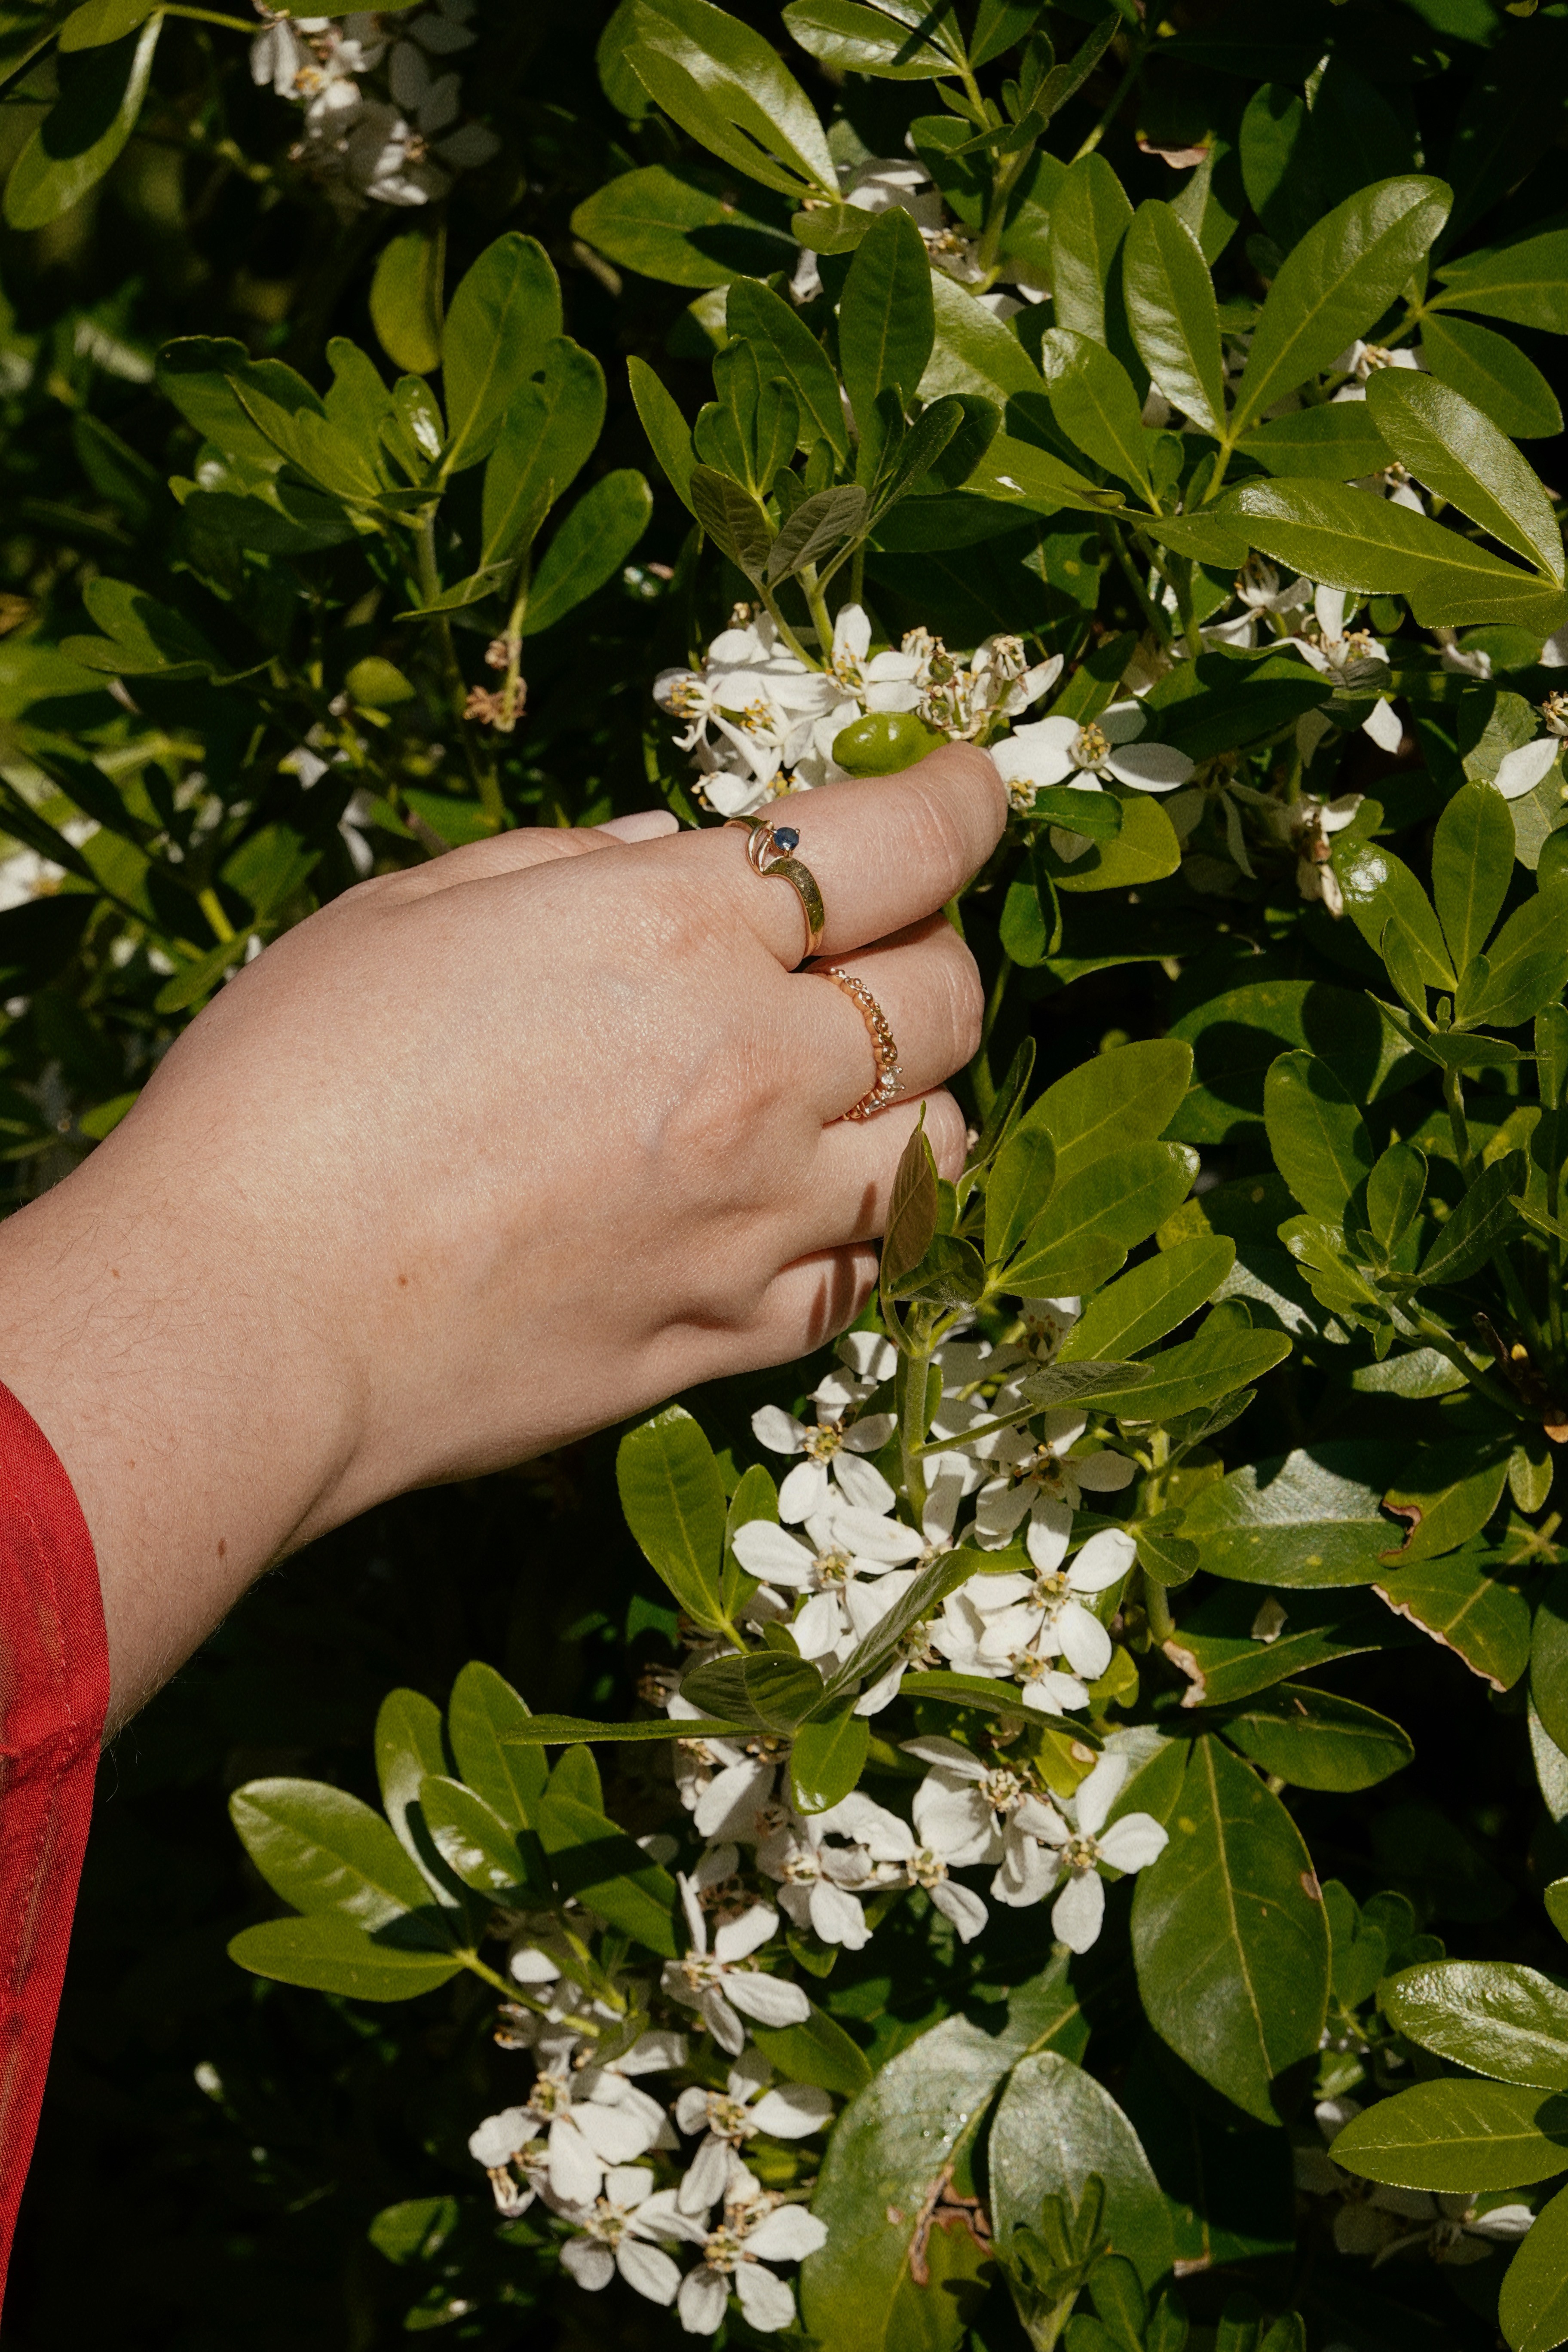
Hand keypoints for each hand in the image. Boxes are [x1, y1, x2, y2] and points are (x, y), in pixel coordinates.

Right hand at [0, 747, 1003, 1724]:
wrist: (239, 1319)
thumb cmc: (290, 1090)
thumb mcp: (413, 911)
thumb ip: (566, 862)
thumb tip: (667, 849)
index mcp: (675, 926)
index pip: (901, 841)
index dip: (961, 801)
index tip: (973, 788)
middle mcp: (754, 1067)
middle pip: (946, 997)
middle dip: (932, 952)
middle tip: (875, 946)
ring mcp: (756, 1215)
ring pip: (936, 1147)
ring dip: (912, 1100)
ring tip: (846, 1089)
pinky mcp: (728, 1333)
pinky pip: (861, 1278)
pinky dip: (858, 1231)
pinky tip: (804, 1209)